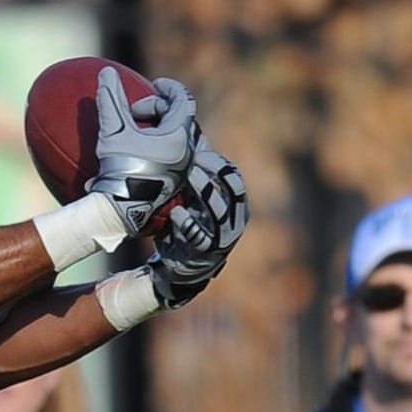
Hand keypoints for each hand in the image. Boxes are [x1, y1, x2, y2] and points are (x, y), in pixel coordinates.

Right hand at [88, 70, 196, 235]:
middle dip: (159, 109)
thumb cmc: (121, 167)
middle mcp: (188, 151)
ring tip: (139, 131)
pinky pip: (175, 154)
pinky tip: (141, 151)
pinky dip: (161, 145)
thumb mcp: (114, 129)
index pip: (182, 100)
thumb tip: (106, 72)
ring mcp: (183, 168)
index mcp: (179, 135)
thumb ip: (111, 98)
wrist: (122, 208)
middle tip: (135, 113)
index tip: (155, 83)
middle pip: (180, 117)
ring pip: (179, 137)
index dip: (169, 88)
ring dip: (160, 128)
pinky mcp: (175, 181)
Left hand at [148, 145, 248, 308]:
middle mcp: (235, 220)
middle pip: (235, 190)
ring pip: (220, 211)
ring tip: (189, 176)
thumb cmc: (186, 226)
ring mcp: (223, 236)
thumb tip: (182, 145)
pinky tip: (175, 212)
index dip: (221, 163)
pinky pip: (200, 236)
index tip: (200, 150)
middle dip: (217, 173)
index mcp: (234, 205)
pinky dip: (188, 223)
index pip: (235, 178)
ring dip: (206, 192)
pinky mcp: (206, 251)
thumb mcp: (193, 201)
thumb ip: (193, 181)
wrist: (180, 266)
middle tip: (195, 160)